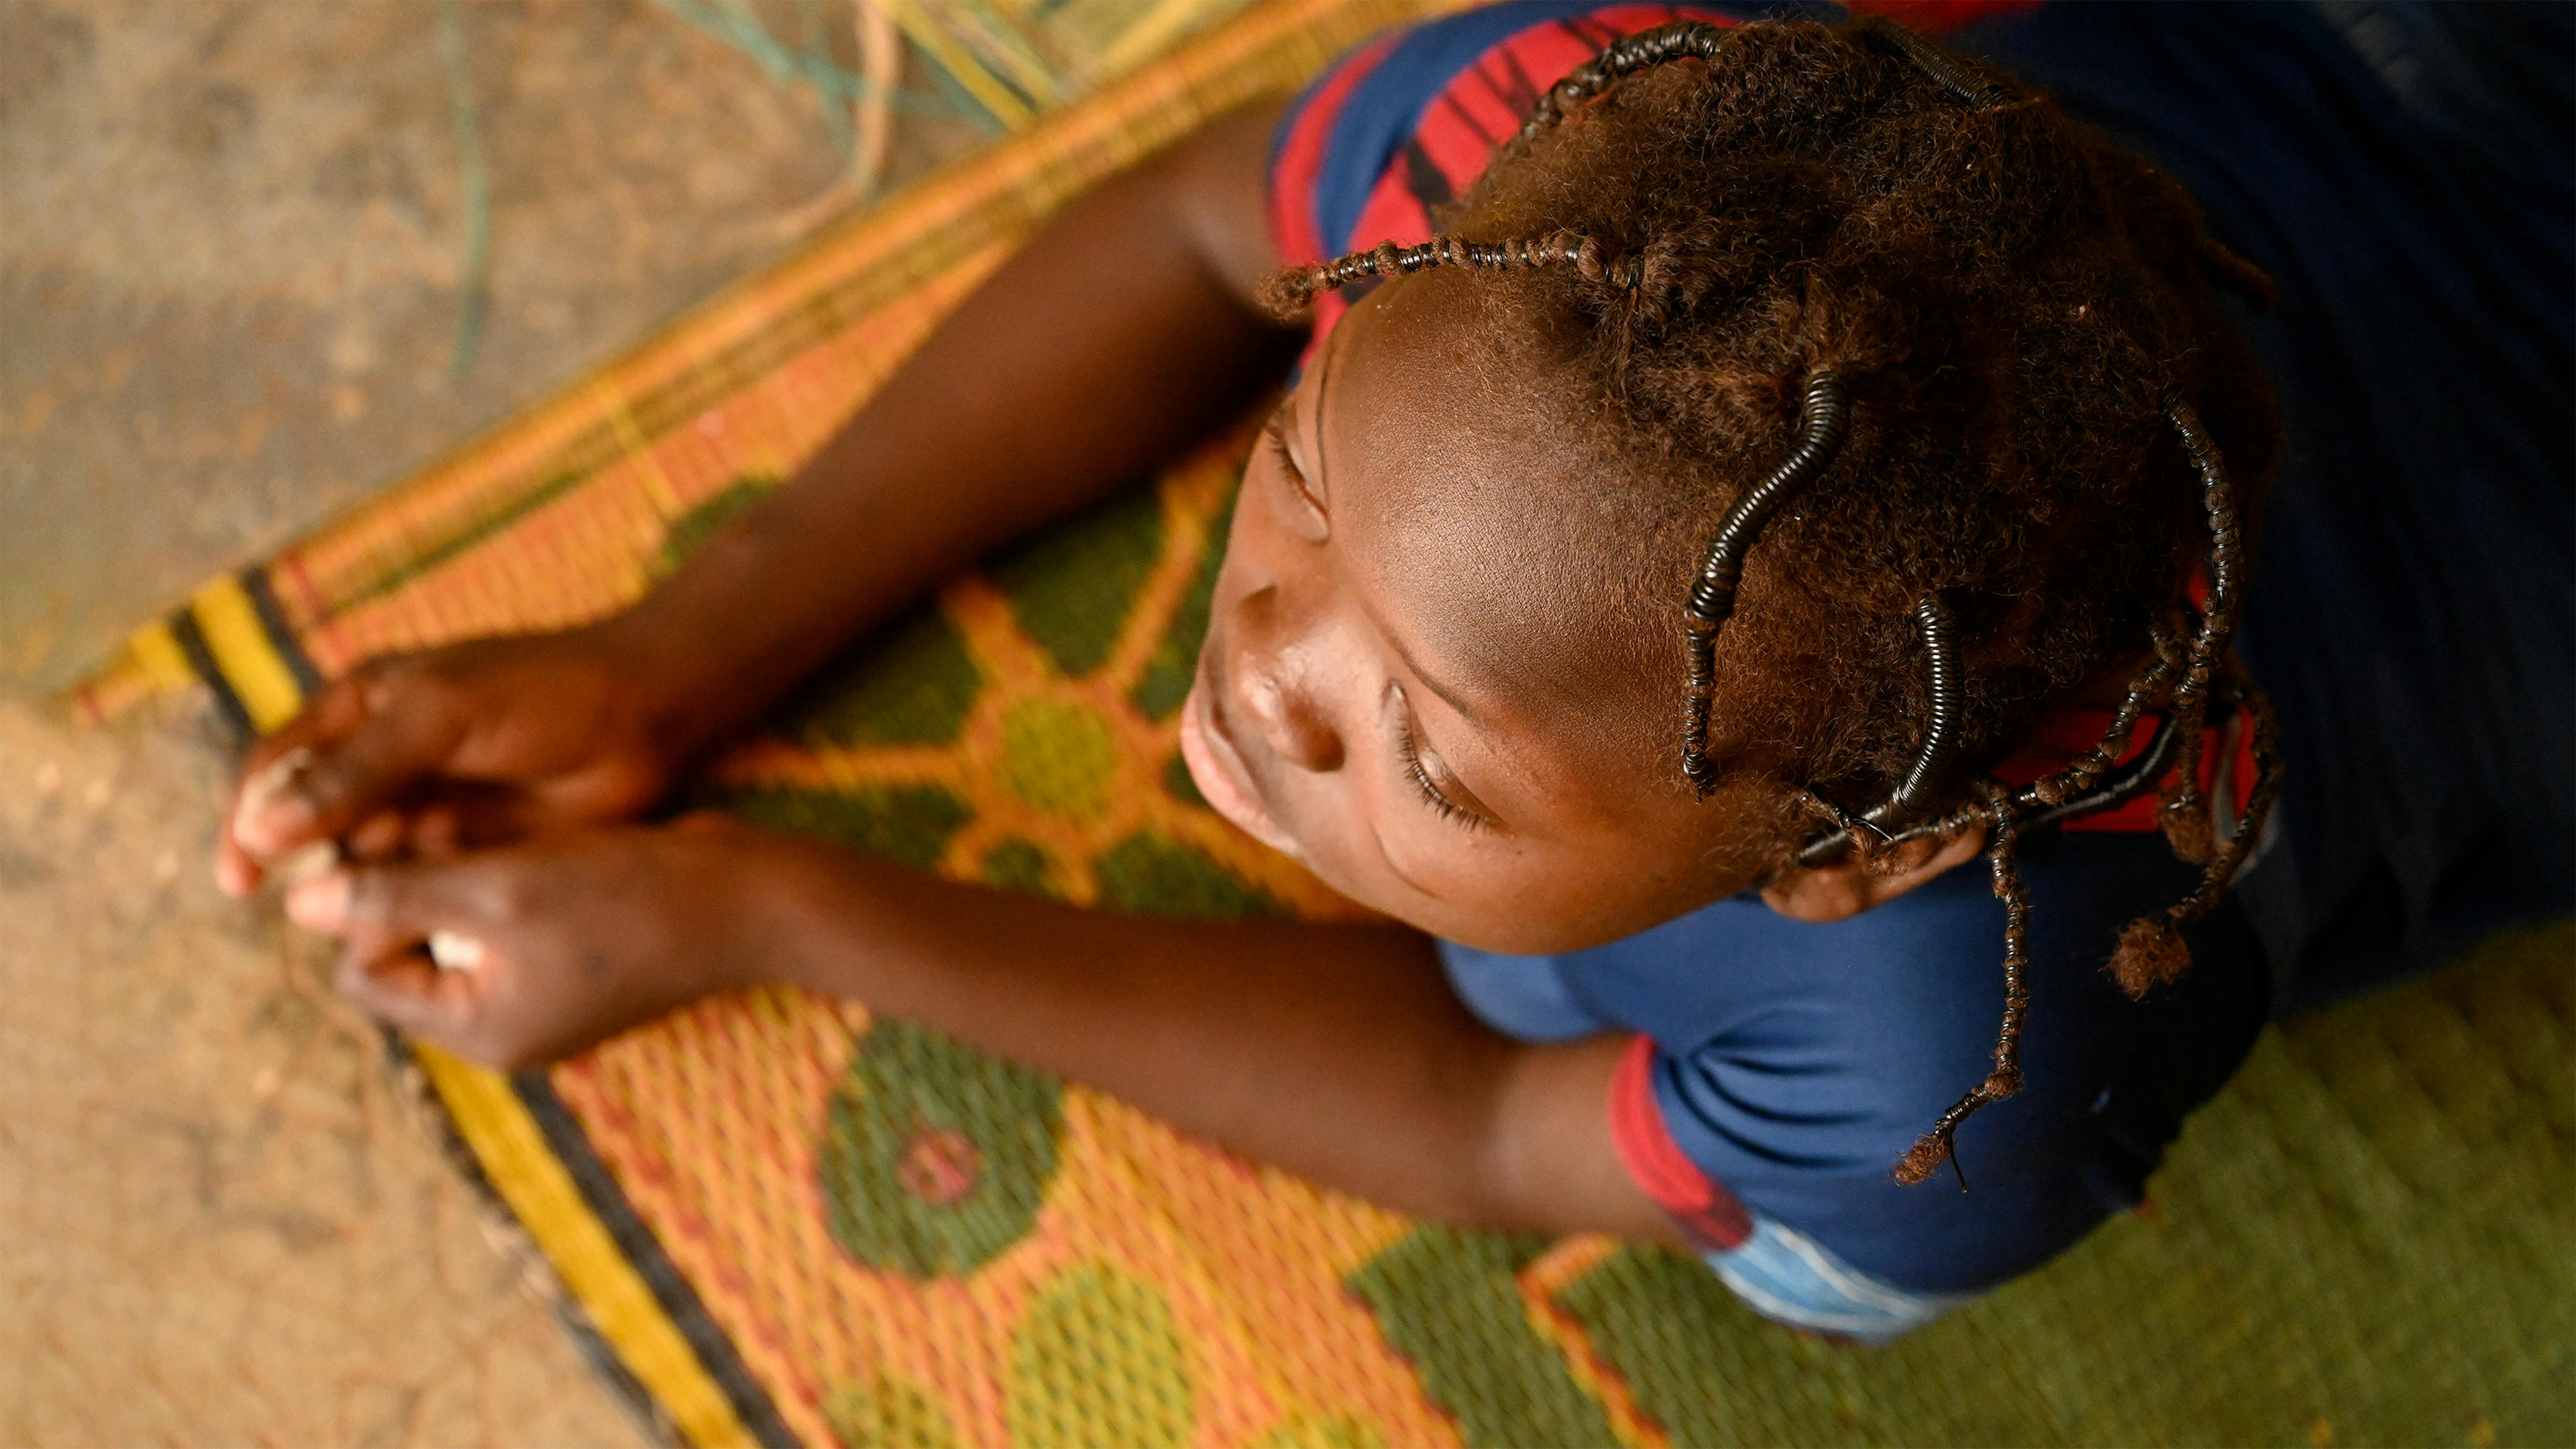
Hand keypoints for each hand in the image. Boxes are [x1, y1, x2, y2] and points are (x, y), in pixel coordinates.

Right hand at [218, 626, 679, 895]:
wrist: (644, 717)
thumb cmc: (543, 693)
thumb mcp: (438, 716)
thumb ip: (355, 770)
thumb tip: (262, 828)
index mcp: (362, 709)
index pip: (275, 769)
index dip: (247, 823)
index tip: (239, 880)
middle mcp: (385, 759)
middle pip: (315, 826)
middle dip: (315, 863)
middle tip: (332, 897)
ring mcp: (428, 804)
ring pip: (367, 863)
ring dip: (366, 887)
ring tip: (394, 895)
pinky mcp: (471, 844)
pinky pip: (420, 884)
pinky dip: (415, 900)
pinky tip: (429, 910)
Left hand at [284, 814, 792, 1068]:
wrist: (748, 901)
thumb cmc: (625, 897)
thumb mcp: (496, 890)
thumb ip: (394, 896)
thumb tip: (297, 903)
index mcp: (480, 1030)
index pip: (362, 971)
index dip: (367, 906)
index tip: (404, 844)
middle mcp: (505, 1028)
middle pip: (404, 956)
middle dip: (413, 890)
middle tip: (443, 830)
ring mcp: (544, 1002)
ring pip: (455, 935)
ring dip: (458, 881)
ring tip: (491, 838)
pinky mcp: (576, 969)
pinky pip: (506, 930)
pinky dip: (504, 888)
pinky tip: (535, 852)